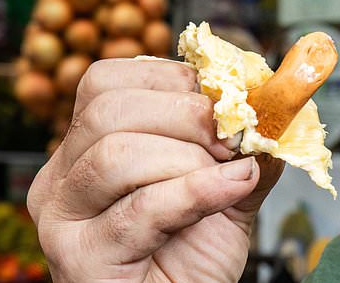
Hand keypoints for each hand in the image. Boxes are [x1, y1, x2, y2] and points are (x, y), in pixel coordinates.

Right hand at [27, 58, 284, 282]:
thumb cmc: (194, 259)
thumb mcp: (228, 187)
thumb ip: (246, 143)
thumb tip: (277, 98)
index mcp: (85, 146)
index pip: (107, 81)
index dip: (173, 80)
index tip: (225, 104)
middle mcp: (62, 177)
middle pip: (108, 109)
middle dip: (186, 116)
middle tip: (232, 143)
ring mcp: (63, 218)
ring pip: (116, 154)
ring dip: (189, 161)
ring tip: (227, 180)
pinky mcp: (81, 257)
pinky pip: (141, 208)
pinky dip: (197, 193)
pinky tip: (228, 192)